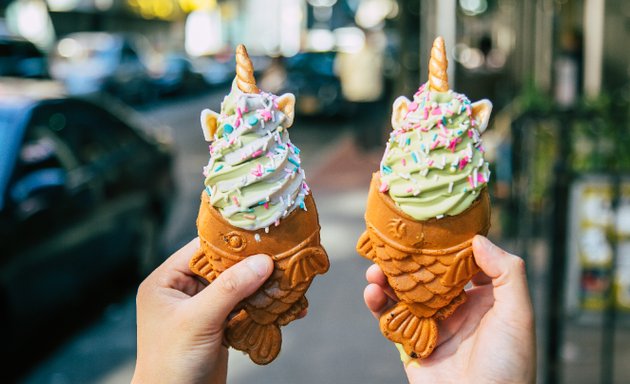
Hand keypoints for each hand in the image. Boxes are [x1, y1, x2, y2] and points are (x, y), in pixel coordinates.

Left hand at [132, 238, 273, 383]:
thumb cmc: (171, 363)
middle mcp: (183, 290)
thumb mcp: (198, 320)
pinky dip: (264, 308)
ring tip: (290, 282)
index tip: (262, 234)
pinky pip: (245, 308)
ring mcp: (203, 309)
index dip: (231, 241)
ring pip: (238, 287)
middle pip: (224, 266)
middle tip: (284, 257)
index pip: (201, 248)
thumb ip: (229, 288)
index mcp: (166, 281)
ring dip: (263, 287)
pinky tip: (286, 308)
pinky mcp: (220, 326)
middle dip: (253, 265)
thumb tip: (262, 261)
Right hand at [364, 235, 535, 383]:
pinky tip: (372, 293)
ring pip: (403, 294)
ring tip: (375, 271)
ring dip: (386, 280)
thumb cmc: (508, 364)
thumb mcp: (518, 315)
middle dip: (408, 261)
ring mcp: (431, 326)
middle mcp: (456, 309)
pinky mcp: (411, 344)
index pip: (460, 263)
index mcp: (483, 299)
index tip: (426, 228)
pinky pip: (390, 320)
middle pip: (426, 276)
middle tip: (390, 247)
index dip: (444, 245)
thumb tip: (477, 239)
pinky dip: (377, 305)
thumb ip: (507, 272)